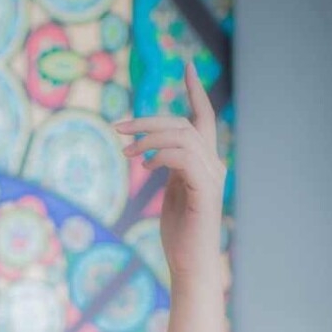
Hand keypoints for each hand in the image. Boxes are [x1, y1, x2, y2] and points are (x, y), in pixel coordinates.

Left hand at [113, 60, 226, 282]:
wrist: (191, 264)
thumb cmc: (180, 234)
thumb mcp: (173, 193)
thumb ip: (171, 169)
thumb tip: (156, 152)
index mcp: (205, 162)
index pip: (203, 118)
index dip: (196, 91)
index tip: (188, 66)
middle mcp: (213, 164)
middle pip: (184, 123)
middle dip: (148, 120)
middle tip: (118, 125)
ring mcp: (212, 177)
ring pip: (181, 137)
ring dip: (148, 139)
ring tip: (125, 151)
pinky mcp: (204, 191)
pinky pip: (183, 158)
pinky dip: (161, 155)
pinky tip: (145, 165)